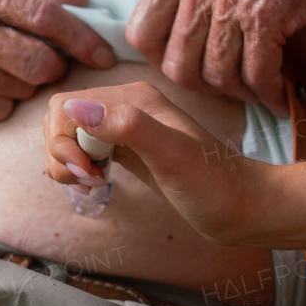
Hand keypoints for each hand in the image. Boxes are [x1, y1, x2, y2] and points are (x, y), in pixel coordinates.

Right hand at [43, 82, 271, 243]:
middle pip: (61, 119)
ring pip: (69, 135)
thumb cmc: (214, 186)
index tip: (86, 172)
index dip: (62, 142)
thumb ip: (128, 127)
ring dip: (68, 163)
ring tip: (94, 185)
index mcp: (133, 97)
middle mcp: (126, 106)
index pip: (65, 106)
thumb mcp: (172, 156)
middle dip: (61, 154)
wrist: (244, 207)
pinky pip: (84, 148)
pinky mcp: (127, 149)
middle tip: (89, 182)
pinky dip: (79, 168)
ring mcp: (126, 128)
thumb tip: (74, 109)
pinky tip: (98, 184)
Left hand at [126, 0, 305, 116]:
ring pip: (216, 75)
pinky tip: (277, 95)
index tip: (185, 65)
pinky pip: (255, 73)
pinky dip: (267, 92)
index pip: (140, 33)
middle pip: (177, 65)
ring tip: (256, 90)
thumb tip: (171, 35)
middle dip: (202, 86)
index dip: (159, 60)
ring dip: (239, 93)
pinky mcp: (267, 15)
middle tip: (226, 87)